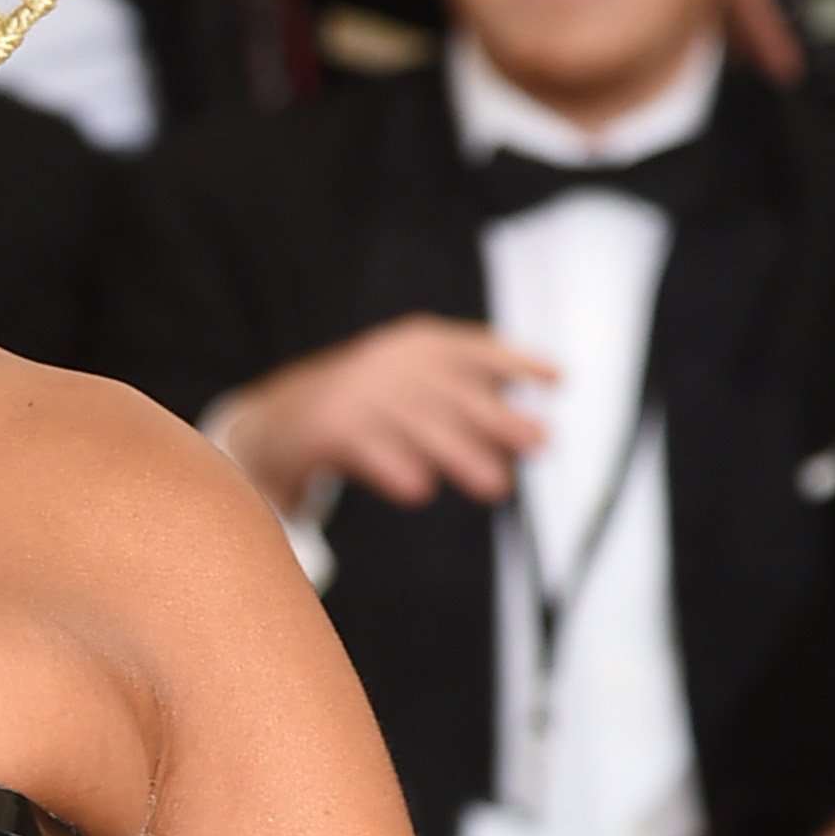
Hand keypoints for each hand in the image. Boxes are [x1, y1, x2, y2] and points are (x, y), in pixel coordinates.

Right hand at [218, 315, 556, 515]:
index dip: (515, 360)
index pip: (472, 348)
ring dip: (460, 454)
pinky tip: (419, 490)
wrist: (278, 421)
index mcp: (416, 345)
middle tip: (539, 444)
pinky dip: (394, 468)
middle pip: (450, 389)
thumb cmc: (366, 411)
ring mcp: (354, 391)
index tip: (556, 379)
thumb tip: (529, 437)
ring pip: (416, 422)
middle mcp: (388, 361)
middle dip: (498, 417)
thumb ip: (466, 407)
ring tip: (496, 487)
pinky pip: (366, 448)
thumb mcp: (416, 394)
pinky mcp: (324, 426)